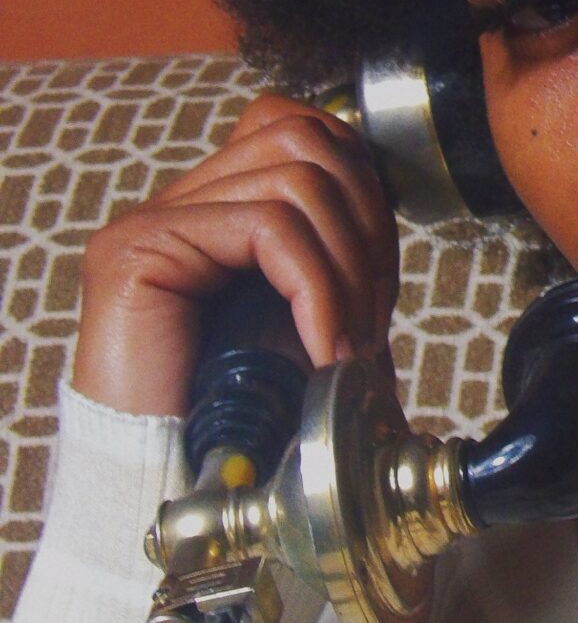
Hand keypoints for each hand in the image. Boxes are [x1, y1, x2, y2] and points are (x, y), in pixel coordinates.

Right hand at [73, 94, 400, 415]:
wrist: (167, 491)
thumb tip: (393, 236)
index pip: (305, 130)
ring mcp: (153, 220)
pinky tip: (322, 351)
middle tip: (372, 322)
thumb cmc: (238, 427)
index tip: (380, 288)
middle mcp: (179, 202)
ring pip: (296, 178)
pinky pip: (266, 228)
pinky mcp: (139, 249)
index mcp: (217, 210)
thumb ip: (336, 270)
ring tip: (347, 345)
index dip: (364, 193)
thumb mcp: (306, 330)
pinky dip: (318, 291)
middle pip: (307, 139)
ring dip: (346, 267)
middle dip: (367, 227)